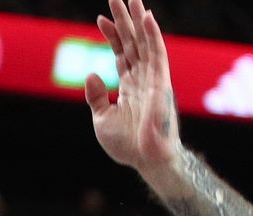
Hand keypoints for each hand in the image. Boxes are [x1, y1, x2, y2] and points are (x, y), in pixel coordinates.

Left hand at [87, 0, 181, 175]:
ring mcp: (153, 79)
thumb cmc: (127, 145)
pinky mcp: (162, 83)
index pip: (121, 53)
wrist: (145, 160)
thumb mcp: (102, 119)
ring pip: (146, 42)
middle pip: (133, 42)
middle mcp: (143, 78)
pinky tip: (147, 18)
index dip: (112, 35)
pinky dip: (153, 35)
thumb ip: (96, 96)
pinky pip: (158, 54)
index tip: (101, 18)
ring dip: (139, 20)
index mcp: (130, 85)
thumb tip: (91, 74)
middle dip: (125, 20)